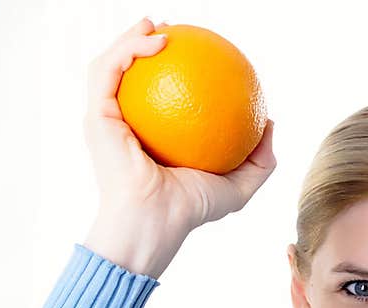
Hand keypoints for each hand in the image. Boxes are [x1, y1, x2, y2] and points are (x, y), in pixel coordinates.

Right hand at [83, 18, 276, 277]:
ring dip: (130, 38)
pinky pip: (108, 71)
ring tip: (158, 24)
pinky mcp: (96, 116)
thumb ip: (260, 160)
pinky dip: (128, 49)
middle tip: (172, 31)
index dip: (173, 73)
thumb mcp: (238, 186)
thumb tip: (271, 123)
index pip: (159, 100)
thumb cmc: (192, 211)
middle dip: (143, 46)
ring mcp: (107, 121)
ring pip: (112, 65)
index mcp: (151, 140)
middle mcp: (126, 127)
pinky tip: (156, 40)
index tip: (196, 56)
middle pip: (130, 77)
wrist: (156, 223)